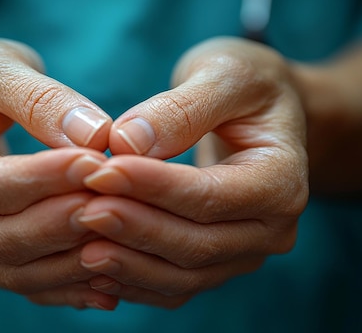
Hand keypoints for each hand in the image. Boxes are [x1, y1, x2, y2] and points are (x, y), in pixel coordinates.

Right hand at [0, 38, 119, 308]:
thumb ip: (38, 98)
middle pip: (10, 238)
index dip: (49, 179)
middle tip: (126, 200)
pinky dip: (74, 283)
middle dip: (71, 221)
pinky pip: (35, 285)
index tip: (99, 163)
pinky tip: (114, 277)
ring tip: (131, 235)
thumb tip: (94, 134)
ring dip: (79, 259)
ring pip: (25, 272)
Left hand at [75, 37, 308, 307]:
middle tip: (81, 209)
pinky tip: (95, 269)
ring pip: (183, 275)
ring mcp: (245, 252)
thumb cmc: (245, 84)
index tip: (102, 171)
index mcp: (282, 179)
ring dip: (129, 263)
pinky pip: (174, 286)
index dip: (154, 188)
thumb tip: (127, 142)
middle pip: (197, 244)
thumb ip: (181, 107)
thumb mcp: (224, 75)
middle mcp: (272, 228)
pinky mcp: (217, 263)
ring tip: (79, 245)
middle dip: (135, 229)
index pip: (211, 196)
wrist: (263, 112)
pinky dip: (134, 280)